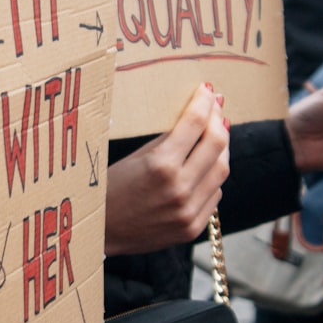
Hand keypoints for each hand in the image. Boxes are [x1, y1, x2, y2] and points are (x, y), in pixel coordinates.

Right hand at [104, 82, 229, 255]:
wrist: (100, 232)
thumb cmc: (109, 190)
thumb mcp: (134, 157)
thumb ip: (167, 140)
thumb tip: (194, 117)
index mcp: (160, 166)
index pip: (195, 123)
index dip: (204, 102)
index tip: (207, 90)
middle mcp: (179, 189)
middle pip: (217, 144)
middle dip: (218, 120)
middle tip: (216, 109)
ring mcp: (188, 211)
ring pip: (222, 170)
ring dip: (221, 148)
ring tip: (215, 134)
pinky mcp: (192, 227)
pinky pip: (214, 194)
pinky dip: (212, 176)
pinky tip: (204, 166)